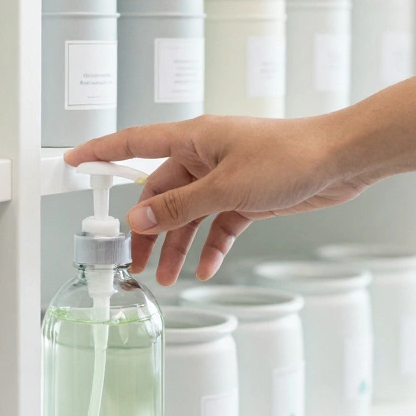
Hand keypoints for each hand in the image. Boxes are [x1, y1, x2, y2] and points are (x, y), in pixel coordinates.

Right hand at [64, 114, 373, 284]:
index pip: (134, 143)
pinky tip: (204, 268)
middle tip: (134, 261)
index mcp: (193, 138)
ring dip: (177, 245)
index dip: (101, 151)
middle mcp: (205, 155)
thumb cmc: (290, 156)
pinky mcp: (246, 196)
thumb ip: (179, 207)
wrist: (341, 160)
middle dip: (146, 229)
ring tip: (167, 277)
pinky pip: (217, 225)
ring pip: (188, 215)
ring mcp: (225, 177)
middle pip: (160, 193)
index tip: (74, 161)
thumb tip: (138, 219)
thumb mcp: (226, 187)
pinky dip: (210, 247)